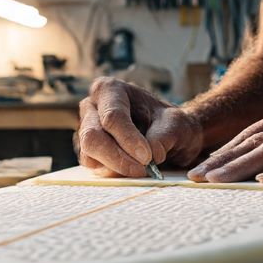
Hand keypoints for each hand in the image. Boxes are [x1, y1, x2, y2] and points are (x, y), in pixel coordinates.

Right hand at [76, 77, 203, 177]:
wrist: (169, 136)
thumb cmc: (170, 124)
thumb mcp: (175, 124)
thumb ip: (164, 136)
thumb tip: (151, 154)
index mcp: (110, 90)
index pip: (113, 117)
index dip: (128, 139)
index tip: (147, 157)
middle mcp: (91, 108)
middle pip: (93, 137)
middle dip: (117, 158)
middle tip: (142, 170)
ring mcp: (86, 131)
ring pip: (89, 156)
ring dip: (116, 168)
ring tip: (142, 170)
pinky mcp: (88, 153)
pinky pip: (94, 168)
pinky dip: (113, 173)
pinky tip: (132, 170)